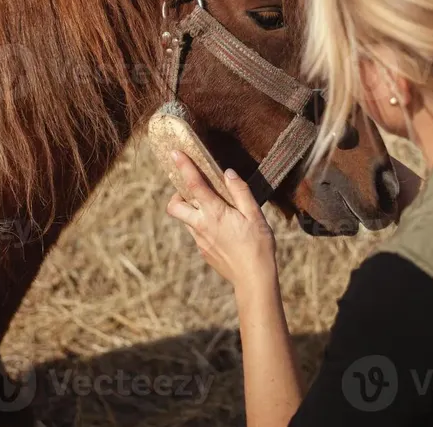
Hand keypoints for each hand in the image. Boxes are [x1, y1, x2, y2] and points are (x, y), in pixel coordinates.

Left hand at [165, 151, 276, 292]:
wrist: (253, 279)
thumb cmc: (258, 245)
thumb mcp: (255, 215)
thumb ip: (240, 192)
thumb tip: (228, 173)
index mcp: (214, 213)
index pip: (194, 185)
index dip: (183, 166)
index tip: (175, 153)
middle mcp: (201, 226)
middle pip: (174, 206)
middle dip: (176, 195)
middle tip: (192, 190)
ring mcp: (200, 240)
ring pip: (185, 219)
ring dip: (192, 209)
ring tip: (213, 208)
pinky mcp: (203, 251)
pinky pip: (196, 233)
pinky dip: (202, 224)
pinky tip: (222, 228)